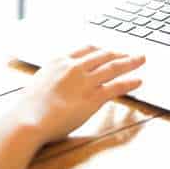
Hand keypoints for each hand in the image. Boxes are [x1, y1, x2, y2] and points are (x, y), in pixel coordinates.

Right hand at [11, 46, 145, 144]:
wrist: (29, 119)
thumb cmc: (29, 107)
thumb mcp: (39, 82)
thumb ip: (53, 77)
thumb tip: (58, 81)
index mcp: (60, 60)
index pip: (87, 49)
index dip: (101, 50)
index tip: (109, 50)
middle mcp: (74, 67)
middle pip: (103, 55)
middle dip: (119, 53)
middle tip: (130, 53)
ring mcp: (85, 81)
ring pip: (113, 67)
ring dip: (130, 62)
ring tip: (141, 60)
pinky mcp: (93, 98)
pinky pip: (116, 87)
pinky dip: (129, 82)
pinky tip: (138, 81)